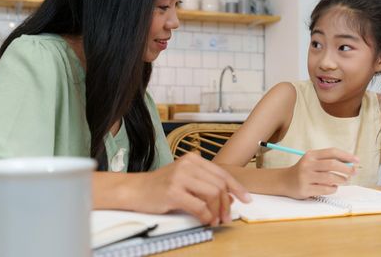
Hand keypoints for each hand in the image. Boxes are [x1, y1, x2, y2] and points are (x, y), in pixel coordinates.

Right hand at [128, 153, 250, 225]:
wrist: (134, 190)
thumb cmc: (160, 186)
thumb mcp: (184, 177)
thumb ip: (204, 183)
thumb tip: (229, 196)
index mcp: (193, 159)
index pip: (222, 173)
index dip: (236, 187)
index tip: (246, 198)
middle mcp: (188, 165)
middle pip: (219, 185)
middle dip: (227, 203)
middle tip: (227, 216)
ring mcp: (180, 177)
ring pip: (212, 195)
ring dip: (218, 211)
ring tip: (216, 220)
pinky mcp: (173, 192)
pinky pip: (199, 207)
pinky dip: (206, 216)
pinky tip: (205, 220)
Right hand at [285, 148, 358, 198]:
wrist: (284, 181)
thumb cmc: (304, 171)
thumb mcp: (312, 161)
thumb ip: (328, 161)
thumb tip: (350, 163)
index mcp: (311, 155)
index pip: (332, 152)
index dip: (346, 155)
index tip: (357, 160)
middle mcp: (307, 164)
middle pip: (332, 164)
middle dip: (347, 168)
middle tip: (354, 172)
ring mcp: (306, 177)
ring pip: (330, 178)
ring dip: (342, 180)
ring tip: (344, 180)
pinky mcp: (306, 189)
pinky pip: (326, 189)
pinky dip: (333, 189)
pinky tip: (333, 187)